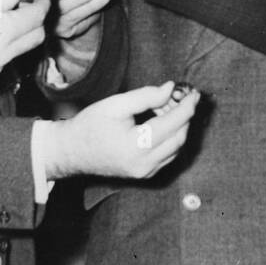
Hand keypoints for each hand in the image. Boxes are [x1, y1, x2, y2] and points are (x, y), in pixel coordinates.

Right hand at [0, 0, 48, 83]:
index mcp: (1, 31)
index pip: (36, 17)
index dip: (42, 3)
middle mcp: (3, 53)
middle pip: (36, 37)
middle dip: (37, 20)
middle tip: (29, 6)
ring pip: (22, 50)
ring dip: (21, 35)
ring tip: (7, 20)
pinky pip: (6, 60)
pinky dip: (5, 47)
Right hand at [43, 81, 198, 179]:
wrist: (72, 151)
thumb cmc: (91, 125)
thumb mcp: (116, 104)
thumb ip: (145, 96)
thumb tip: (170, 89)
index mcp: (136, 146)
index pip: (172, 124)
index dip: (186, 107)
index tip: (193, 92)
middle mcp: (144, 164)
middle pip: (178, 137)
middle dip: (184, 116)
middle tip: (180, 96)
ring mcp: (145, 173)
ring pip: (176, 148)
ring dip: (178, 127)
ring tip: (166, 107)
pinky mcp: (145, 175)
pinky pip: (167, 156)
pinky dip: (170, 138)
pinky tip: (161, 122)